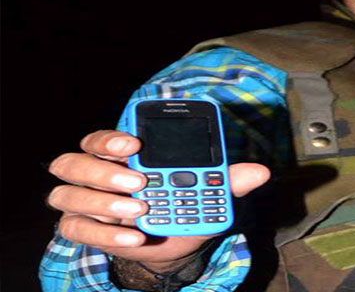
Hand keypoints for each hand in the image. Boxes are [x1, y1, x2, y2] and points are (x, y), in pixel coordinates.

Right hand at [47, 130, 269, 271]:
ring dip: (102, 201)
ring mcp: (85, 202)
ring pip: (67, 194)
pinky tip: (134, 237)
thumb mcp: (209, 194)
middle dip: (104, 169)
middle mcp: (96, 173)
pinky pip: (76, 229)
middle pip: (74, 161)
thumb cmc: (185, 206)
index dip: (112, 136)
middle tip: (139, 179)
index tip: (135, 142)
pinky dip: (105, 234)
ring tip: (140, 208)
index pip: (102, 137)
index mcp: (122, 154)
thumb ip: (228, 179)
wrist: (174, 246)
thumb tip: (260, 172)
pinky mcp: (83, 229)